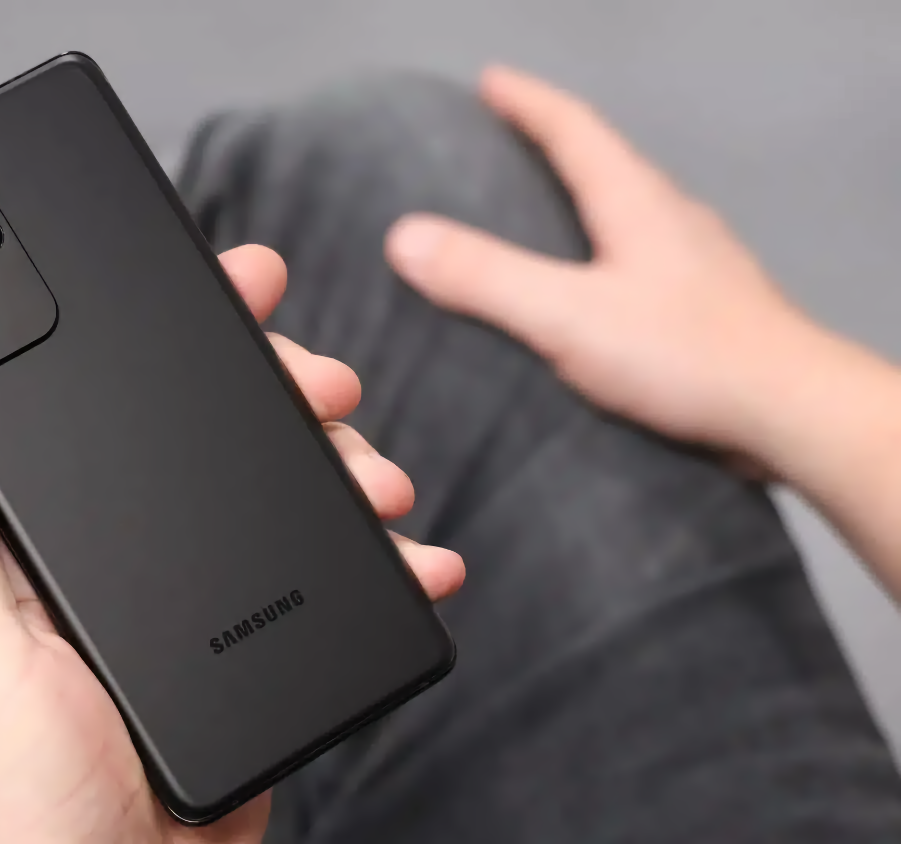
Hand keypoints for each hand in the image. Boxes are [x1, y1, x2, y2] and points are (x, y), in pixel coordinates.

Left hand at [0, 245, 464, 843]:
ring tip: (375, 475)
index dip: (140, 339)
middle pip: (198, 438)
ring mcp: (191, 606)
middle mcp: (117, 566)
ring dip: (337, 463)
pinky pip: (321, 578)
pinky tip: (411, 551)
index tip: (204, 283)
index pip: (88, 415)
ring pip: (275, 494)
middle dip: (270, 388)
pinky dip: (374, 557)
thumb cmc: (24, 809)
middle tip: (317, 376)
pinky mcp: (252, 651)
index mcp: (40, 553)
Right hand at [386, 65, 823, 463]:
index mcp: (636, 201)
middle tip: (501, 142)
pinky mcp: (706, 308)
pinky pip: (639, 260)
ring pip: (627, 212)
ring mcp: (696, 262)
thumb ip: (487, 279)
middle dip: (552, 145)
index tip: (488, 82)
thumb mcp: (567, 316)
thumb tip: (404, 237)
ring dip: (581, 200)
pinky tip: (589, 290)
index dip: (528, 102)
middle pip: (605, 163)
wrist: (787, 413)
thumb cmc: (682, 354)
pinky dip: (601, 253)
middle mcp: (670, 218)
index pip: (575, 129)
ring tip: (537, 214)